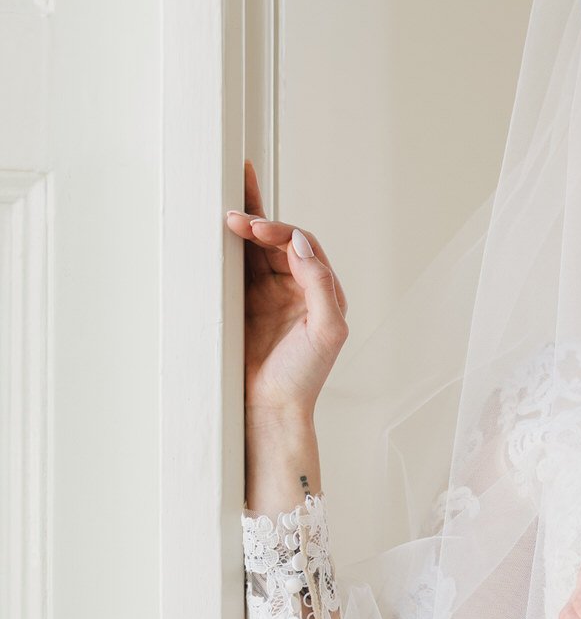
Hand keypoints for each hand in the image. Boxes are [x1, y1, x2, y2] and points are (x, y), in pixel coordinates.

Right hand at [226, 159, 349, 427]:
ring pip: (255, 249)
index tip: (258, 230)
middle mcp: (296, 285)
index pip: (302, 246)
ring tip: (224, 211)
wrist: (270, 408)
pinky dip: (227, 248)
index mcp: (321, 288)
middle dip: (257, 223)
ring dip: (241, 228)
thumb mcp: (327, 330)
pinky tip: (215, 232)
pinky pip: (236, 268)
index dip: (281, 232)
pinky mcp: (243, 303)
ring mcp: (268, 293)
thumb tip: (300, 244)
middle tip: (233, 216)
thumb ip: (319, 284)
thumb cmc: (304, 375)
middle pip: (277, 240)